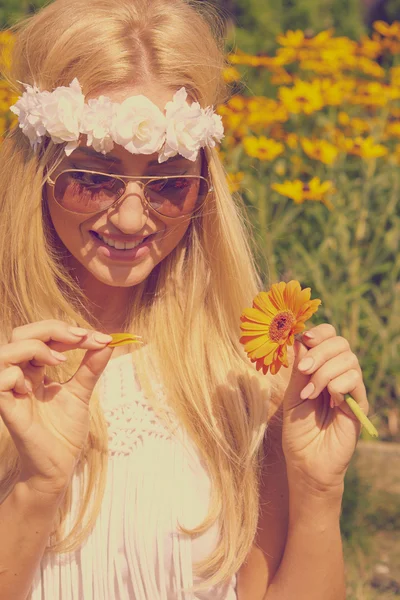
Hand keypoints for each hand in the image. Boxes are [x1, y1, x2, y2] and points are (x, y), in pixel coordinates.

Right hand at [0, 320, 113, 496]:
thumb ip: (91, 367)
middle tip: (81, 338)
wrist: (59, 467)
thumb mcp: (81, 393)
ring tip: (60, 360)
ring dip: (34, 348)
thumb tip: (109, 342)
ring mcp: (11, 392)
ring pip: (4, 352)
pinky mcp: (6, 409)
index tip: (100, 338)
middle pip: (21, 334)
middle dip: (52, 329)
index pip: (44, 336)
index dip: (69, 330)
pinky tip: (35, 388)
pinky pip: (0, 381)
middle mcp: (20, 376)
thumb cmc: (65, 432)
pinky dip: (16, 376)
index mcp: (36, 370)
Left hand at [281, 323, 368, 493]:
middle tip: (304, 372)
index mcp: (321, 368)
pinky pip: (354, 380)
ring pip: (347, 359)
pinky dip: (337, 385)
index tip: (305, 339)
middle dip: (319, 352)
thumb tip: (300, 338)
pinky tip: (328, 401)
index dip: (319, 333)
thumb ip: (300, 369)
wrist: (306, 461)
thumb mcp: (292, 394)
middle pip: (340, 343)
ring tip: (310, 394)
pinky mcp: (360, 404)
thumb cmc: (297, 429)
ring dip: (324, 372)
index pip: (329, 337)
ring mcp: (351, 388)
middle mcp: (338, 374)